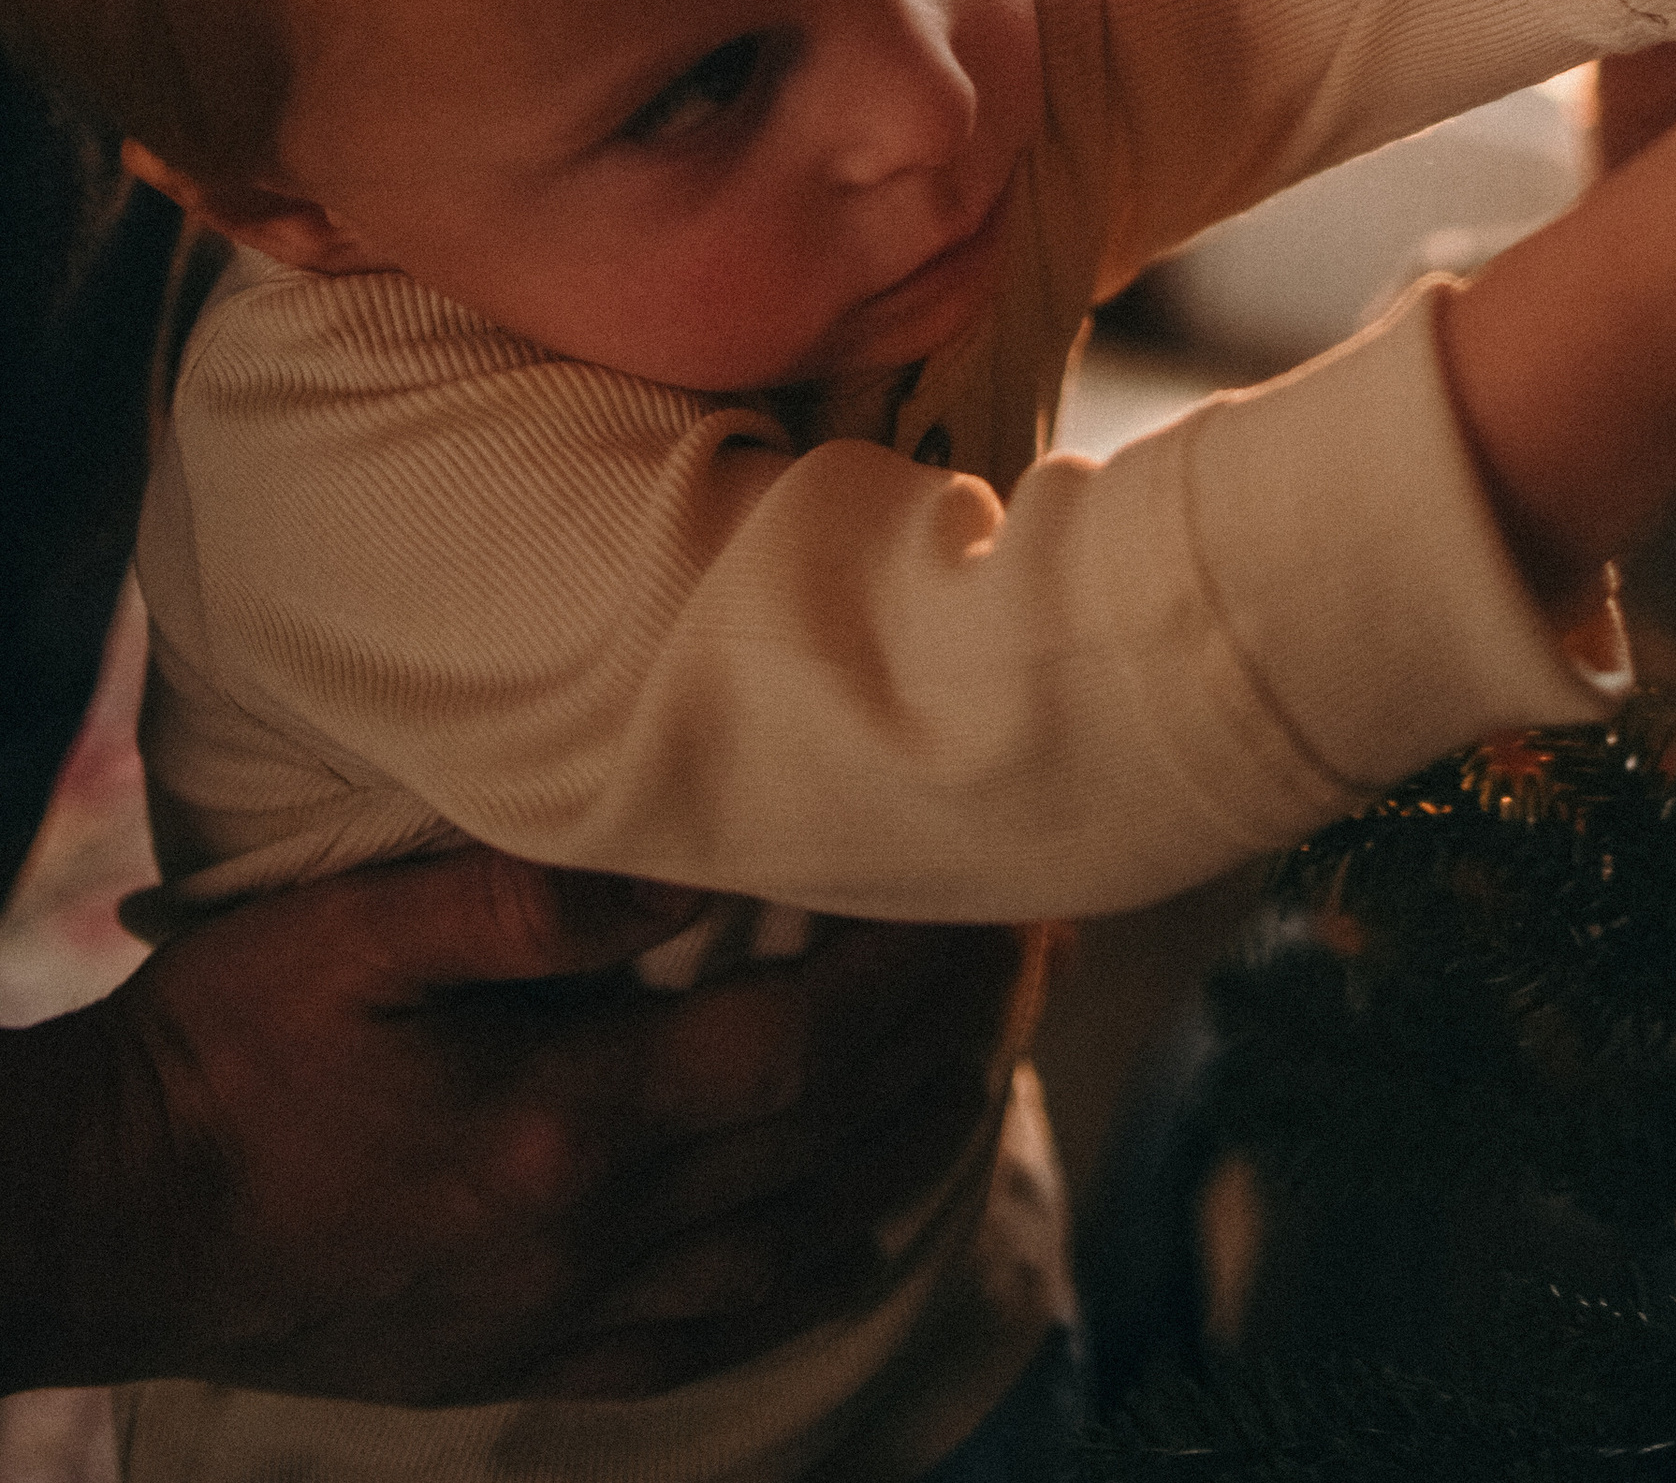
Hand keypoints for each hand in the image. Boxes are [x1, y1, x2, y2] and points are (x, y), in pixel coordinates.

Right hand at [1, 850, 1036, 1399]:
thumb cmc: (224, 1047)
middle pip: (826, 1141)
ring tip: (983, 1060)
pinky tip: (858, 1232)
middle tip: (1032, 954)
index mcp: (565, 1124)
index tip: (989, 894)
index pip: (805, 1045)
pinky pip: (708, 1333)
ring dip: (904, 1149)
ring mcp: (562, 1311)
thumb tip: (692, 858)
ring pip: (793, 1241)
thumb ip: (535, 902)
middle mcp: (590, 1237)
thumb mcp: (362, 933)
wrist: (107, 1214)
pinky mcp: (523, 1354)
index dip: (918, 975)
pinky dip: (805, 1278)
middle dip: (948, 1046)